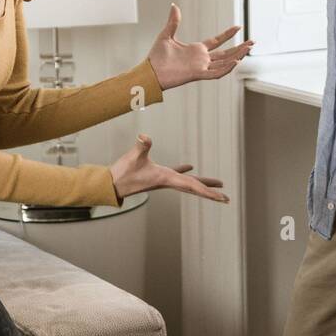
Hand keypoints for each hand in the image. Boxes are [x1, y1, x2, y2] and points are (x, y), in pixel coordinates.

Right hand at [110, 134, 227, 202]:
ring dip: (202, 182)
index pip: (193, 185)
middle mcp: (168, 181)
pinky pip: (177, 174)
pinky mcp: (157, 175)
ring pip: (188, 181)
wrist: (110, 185)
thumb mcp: (133, 158)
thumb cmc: (122, 173)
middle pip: (194, 187)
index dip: (209, 191)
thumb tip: (145, 137)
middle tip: (226, 197)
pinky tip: (190, 166)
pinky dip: (185, 171)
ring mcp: (163, 179)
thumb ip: (141, 146)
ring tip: (216, 183)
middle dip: (210, 191)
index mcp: (167, 178)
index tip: (222, 198)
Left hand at [147, 3, 254, 90]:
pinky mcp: (197, 74)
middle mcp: (201, 59)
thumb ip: (173, 21)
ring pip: (224, 62)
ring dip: (237, 56)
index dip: (227, 34)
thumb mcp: (166, 35)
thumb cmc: (156, 57)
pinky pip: (216, 73)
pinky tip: (235, 61)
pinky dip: (226, 68)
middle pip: (226, 53)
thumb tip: (174, 5)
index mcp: (196, 50)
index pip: (217, 41)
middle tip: (252, 41)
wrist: (150, 72)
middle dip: (239, 48)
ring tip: (249, 48)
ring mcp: (201, 67)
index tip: (238, 27)